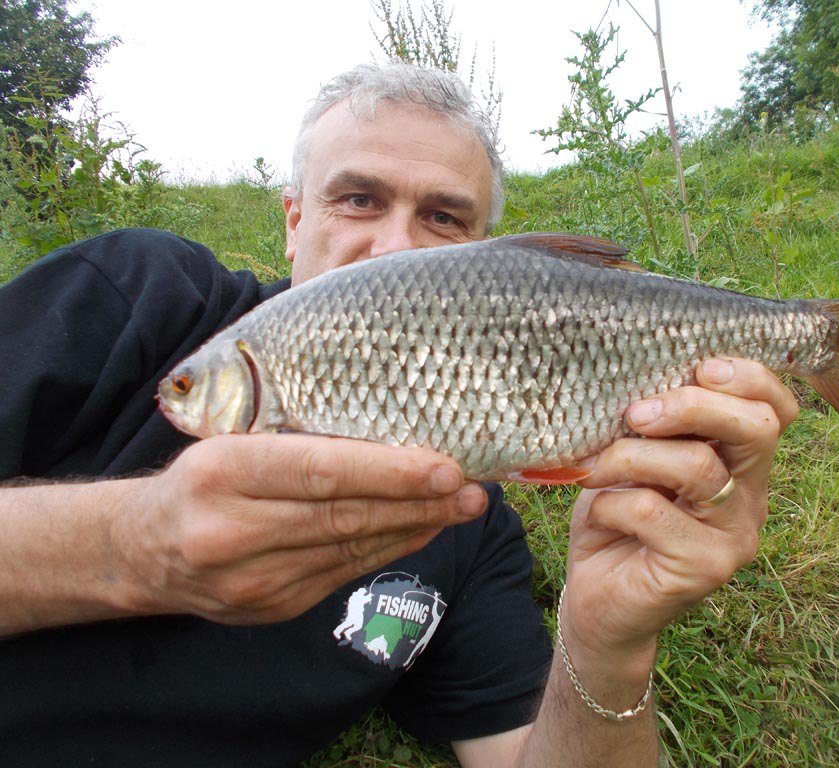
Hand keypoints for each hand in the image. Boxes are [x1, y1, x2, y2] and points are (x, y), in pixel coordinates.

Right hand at [112, 434, 486, 623]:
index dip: (388, 472)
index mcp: (222, 473)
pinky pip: (345, 574)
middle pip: (345, 516)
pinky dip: (390, 549)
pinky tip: (422, 529)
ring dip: (415, 527)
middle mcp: (233, 532)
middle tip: (474, 489)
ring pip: (352, 549)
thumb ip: (298, 439)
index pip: (319, 471)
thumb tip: (391, 428)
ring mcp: (253, 581)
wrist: (143, 551)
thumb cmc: (201, 480)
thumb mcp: (232, 440)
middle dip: (419, 503)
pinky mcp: (273, 608)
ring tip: (463, 507)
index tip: (444, 468)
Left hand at [560, 359, 797, 686]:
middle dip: (692, 405)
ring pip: (696, 466)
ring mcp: (732, 538)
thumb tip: (638, 375)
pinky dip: (610, 502)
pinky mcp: (701, 569)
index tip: (699, 366)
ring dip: (630, 455)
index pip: (775, 409)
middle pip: (754, 429)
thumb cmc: (617, 520)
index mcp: (741, 465)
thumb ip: (655, 426)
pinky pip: (652, 510)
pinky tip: (597, 513)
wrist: (599, 604)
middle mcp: (750, 500)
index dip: (748, 377)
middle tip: (637, 413)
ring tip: (594, 469)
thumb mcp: (637, 461)